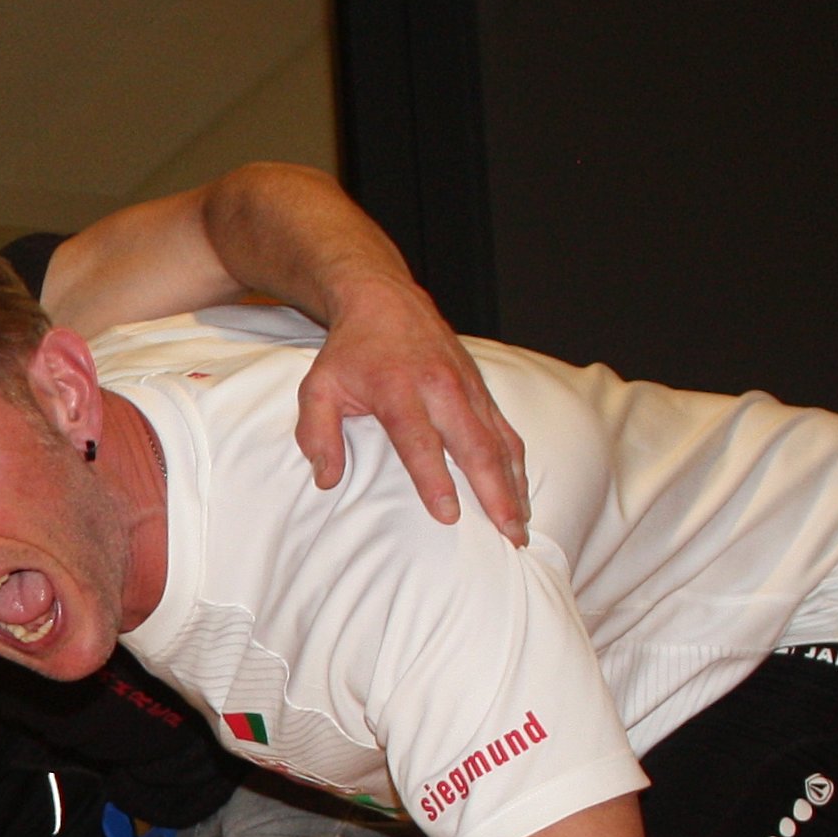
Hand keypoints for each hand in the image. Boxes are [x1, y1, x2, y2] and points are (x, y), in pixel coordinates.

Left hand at [294, 278, 528, 542]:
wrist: (385, 301)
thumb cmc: (350, 352)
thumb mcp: (317, 388)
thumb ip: (317, 434)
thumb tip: (327, 480)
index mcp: (398, 390)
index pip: (419, 441)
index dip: (434, 479)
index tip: (449, 515)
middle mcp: (441, 388)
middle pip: (474, 445)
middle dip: (494, 492)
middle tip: (507, 535)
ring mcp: (468, 387)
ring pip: (499, 441)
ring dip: (514, 484)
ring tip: (520, 526)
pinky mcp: (482, 389)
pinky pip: (505, 430)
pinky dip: (516, 463)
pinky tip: (521, 492)